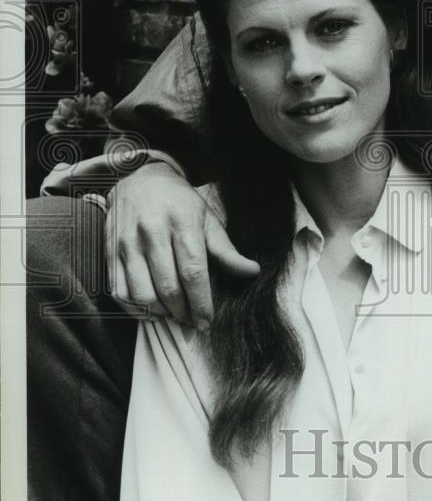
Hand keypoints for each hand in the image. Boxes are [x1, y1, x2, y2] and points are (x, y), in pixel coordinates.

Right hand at [105, 161, 258, 328]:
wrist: (139, 179)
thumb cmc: (179, 202)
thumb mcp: (207, 218)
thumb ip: (226, 250)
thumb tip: (251, 272)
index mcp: (181, 222)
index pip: (193, 271)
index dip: (201, 302)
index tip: (207, 320)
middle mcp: (152, 232)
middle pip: (168, 286)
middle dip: (183, 312)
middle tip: (192, 321)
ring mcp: (127, 242)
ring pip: (142, 293)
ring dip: (160, 313)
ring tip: (173, 314)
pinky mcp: (110, 251)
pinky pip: (118, 290)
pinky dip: (135, 309)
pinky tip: (150, 310)